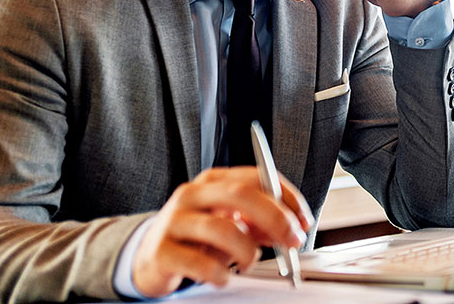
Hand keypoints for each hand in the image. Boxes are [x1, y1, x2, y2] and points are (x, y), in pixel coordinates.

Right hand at [132, 167, 312, 297]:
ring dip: (248, 250)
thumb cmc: (196, 236)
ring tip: (250, 261)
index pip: (256, 176)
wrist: (148, 256)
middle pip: (241, 195)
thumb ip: (258, 222)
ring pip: (222, 228)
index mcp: (214, 181)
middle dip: (275, 219)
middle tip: (291, 242)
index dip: (286, 196)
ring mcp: (175, 220)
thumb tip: (289, 228)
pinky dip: (221, 273)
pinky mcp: (162, 250)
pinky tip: (224, 277)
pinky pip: (200, 262)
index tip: (304, 219)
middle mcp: (193, 194)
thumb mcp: (229, 223)